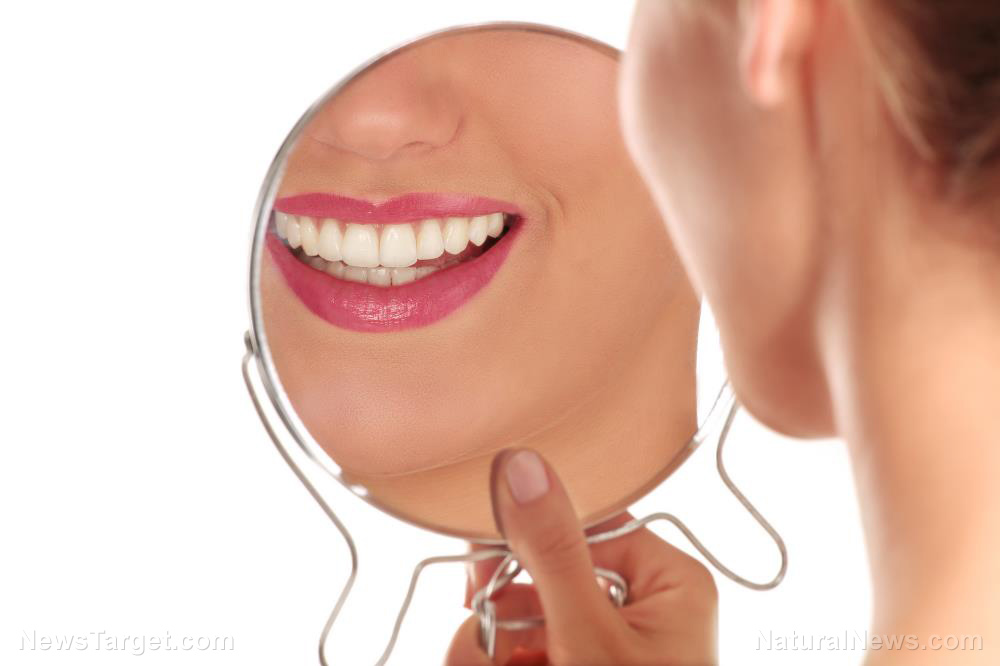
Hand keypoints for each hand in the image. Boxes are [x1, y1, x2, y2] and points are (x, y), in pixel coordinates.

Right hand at [445, 448, 717, 665]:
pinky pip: (533, 655)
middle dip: (502, 621)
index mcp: (669, 582)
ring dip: (494, 653)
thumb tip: (522, 467)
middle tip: (480, 647)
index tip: (479, 575)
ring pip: (530, 626)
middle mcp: (645, 610)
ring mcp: (615, 649)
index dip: (526, 550)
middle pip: (546, 581)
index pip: (584, 529)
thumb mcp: (591, 639)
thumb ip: (554, 552)